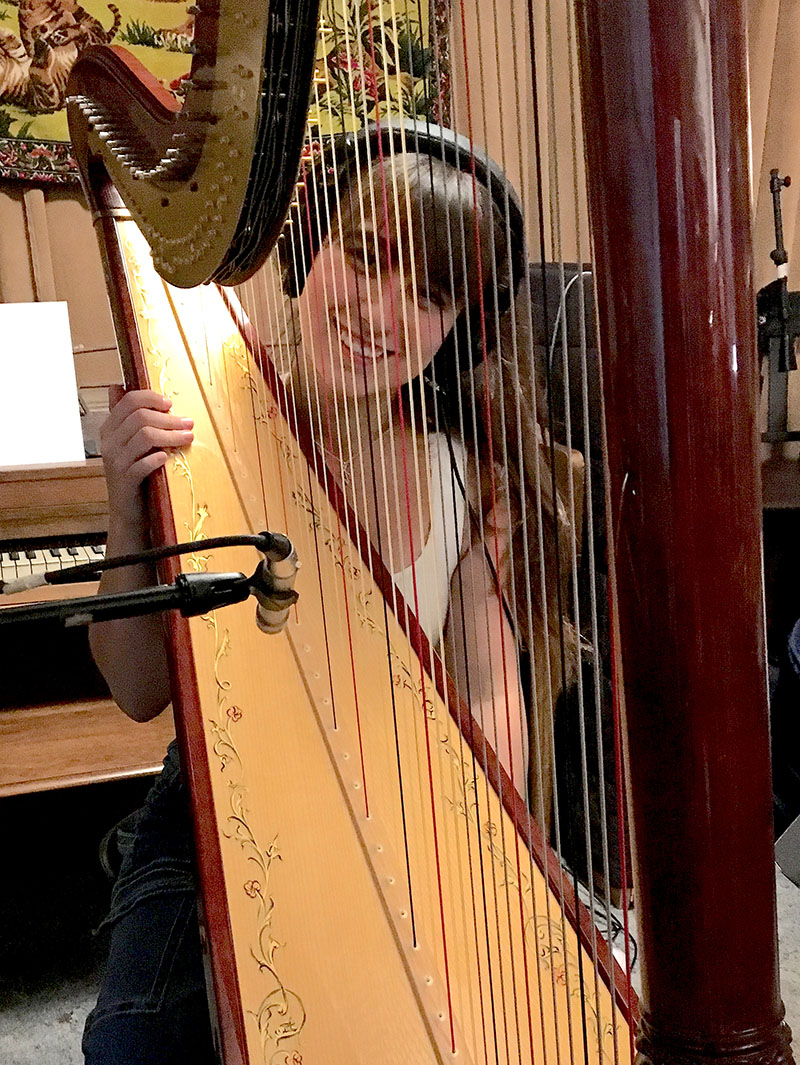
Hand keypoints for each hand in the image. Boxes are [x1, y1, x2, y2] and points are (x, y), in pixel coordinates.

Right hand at [100, 386, 193, 524]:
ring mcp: (116, 462)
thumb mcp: (132, 446)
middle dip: (169, 418)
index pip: (129, 401)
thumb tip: (126, 389)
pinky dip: (156, 459)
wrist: (128, 512)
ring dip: (171, 435)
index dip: (151, 398)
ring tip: (188, 437)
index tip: (171, 403)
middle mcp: (109, 442)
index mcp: (110, 429)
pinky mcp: (125, 481)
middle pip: (140, 417)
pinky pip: (141, 464)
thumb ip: (133, 422)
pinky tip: (168, 457)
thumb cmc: (136, 475)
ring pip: (144, 436)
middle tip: (189, 423)